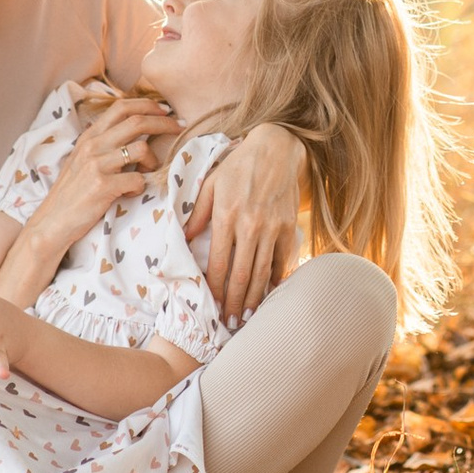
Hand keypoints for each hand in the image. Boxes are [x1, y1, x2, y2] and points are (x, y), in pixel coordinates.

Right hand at [34, 97, 179, 245]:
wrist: (52, 222)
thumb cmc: (73, 192)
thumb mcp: (84, 160)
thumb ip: (105, 144)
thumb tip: (136, 132)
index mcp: (89, 136)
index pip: (121, 107)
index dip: (147, 105)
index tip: (165, 110)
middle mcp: (92, 145)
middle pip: (137, 121)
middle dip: (164, 122)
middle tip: (179, 129)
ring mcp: (96, 164)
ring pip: (141, 149)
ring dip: (151, 162)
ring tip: (144, 175)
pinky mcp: (102, 185)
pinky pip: (138, 180)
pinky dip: (139, 188)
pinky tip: (128, 194)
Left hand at [190, 125, 303, 318]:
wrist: (277, 150)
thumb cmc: (238, 166)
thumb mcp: (210, 183)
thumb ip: (198, 213)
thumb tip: (185, 237)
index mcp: (226, 216)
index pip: (218, 263)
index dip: (215, 288)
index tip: (212, 305)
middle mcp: (250, 226)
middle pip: (241, 275)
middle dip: (234, 302)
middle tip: (229, 322)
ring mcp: (272, 228)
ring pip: (262, 272)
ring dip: (254, 298)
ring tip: (246, 316)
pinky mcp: (288, 227)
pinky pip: (281, 260)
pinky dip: (275, 280)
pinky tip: (269, 294)